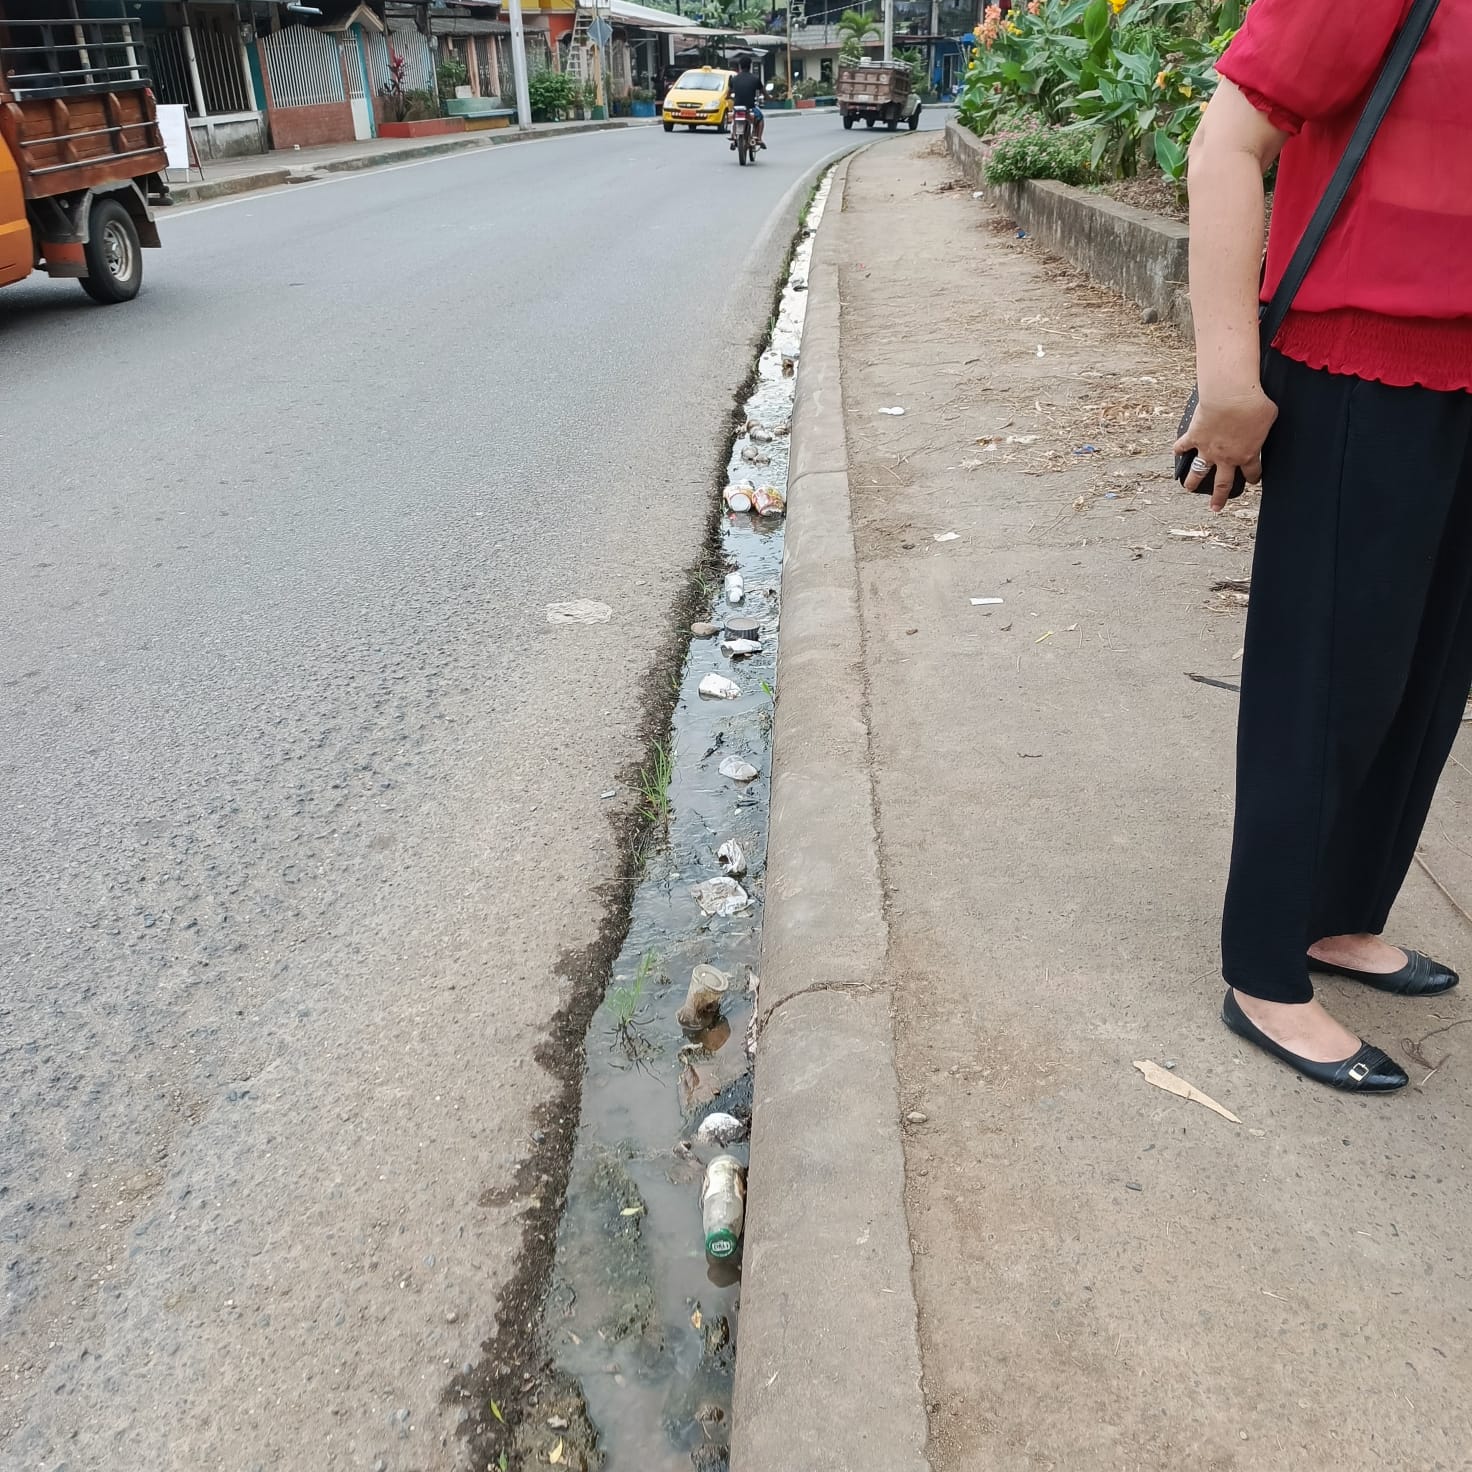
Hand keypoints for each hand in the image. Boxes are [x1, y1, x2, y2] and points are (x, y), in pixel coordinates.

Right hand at [1174, 384, 1277, 510]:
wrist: (1231, 397)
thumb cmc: (1254, 404)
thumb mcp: (1270, 415)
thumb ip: (1265, 424)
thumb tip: (1264, 420)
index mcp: (1247, 454)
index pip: (1252, 473)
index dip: (1253, 478)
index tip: (1252, 480)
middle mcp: (1226, 458)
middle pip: (1222, 484)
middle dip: (1220, 497)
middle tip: (1216, 507)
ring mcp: (1208, 450)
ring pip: (1198, 473)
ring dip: (1193, 482)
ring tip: (1189, 488)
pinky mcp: (1194, 437)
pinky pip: (1183, 446)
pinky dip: (1179, 449)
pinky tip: (1177, 452)